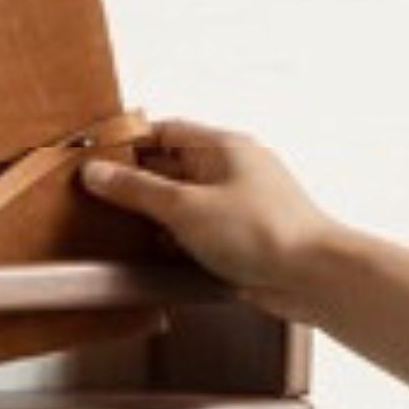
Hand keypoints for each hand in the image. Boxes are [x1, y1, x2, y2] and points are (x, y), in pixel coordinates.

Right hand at [82, 123, 340, 318]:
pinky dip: (175, 243)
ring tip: (116, 234)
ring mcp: (238, 206)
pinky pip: (198, 234)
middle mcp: (232, 171)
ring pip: (183, 205)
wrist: (314, 277)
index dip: (128, 144)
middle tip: (95, 202)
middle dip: (136, 186)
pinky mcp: (242, 240)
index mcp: (223, 146)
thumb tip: (97, 172)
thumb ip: (138, 190)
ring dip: (154, 220)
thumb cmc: (262, 231)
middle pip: (171, 169)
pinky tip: (153, 257)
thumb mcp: (186, 207)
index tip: (93, 161)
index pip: (165, 131)